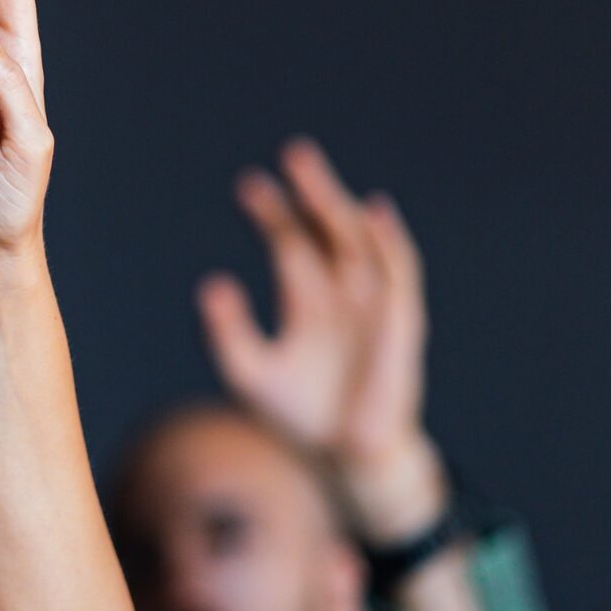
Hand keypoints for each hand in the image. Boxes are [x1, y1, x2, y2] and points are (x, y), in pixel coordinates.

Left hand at [195, 139, 442, 540]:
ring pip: (360, 241)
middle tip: (294, 151)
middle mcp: (342, 293)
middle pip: (327, 229)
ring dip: (342, 206)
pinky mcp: (398, 323)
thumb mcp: (249, 371)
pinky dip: (389, 242)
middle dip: (312, 191)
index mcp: (306, 298)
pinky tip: (372, 213)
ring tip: (317, 174)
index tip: (250, 183)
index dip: (273, 211)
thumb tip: (211, 283)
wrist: (343, 459)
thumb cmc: (297, 416)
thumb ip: (229, 330)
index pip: (290, 241)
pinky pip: (398, 275)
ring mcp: (372, 305)